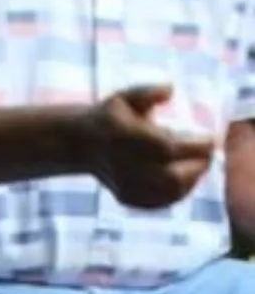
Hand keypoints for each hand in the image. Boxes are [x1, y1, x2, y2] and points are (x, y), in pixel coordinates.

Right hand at [88, 85, 213, 208]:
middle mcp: (124, 164)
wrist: (82, 144)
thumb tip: (171, 90)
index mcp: (125, 137)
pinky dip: (177, 194)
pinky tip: (186, 182)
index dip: (194, 147)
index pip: (167, 148)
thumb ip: (147, 91)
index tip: (211, 139)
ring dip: (190, 181)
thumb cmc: (110, 116)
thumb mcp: (124, 96)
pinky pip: (158, 202)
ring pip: (167, 192)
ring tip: (200, 167)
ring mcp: (124, 184)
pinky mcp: (125, 197)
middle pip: (171, 176)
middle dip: (197, 167)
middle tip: (209, 155)